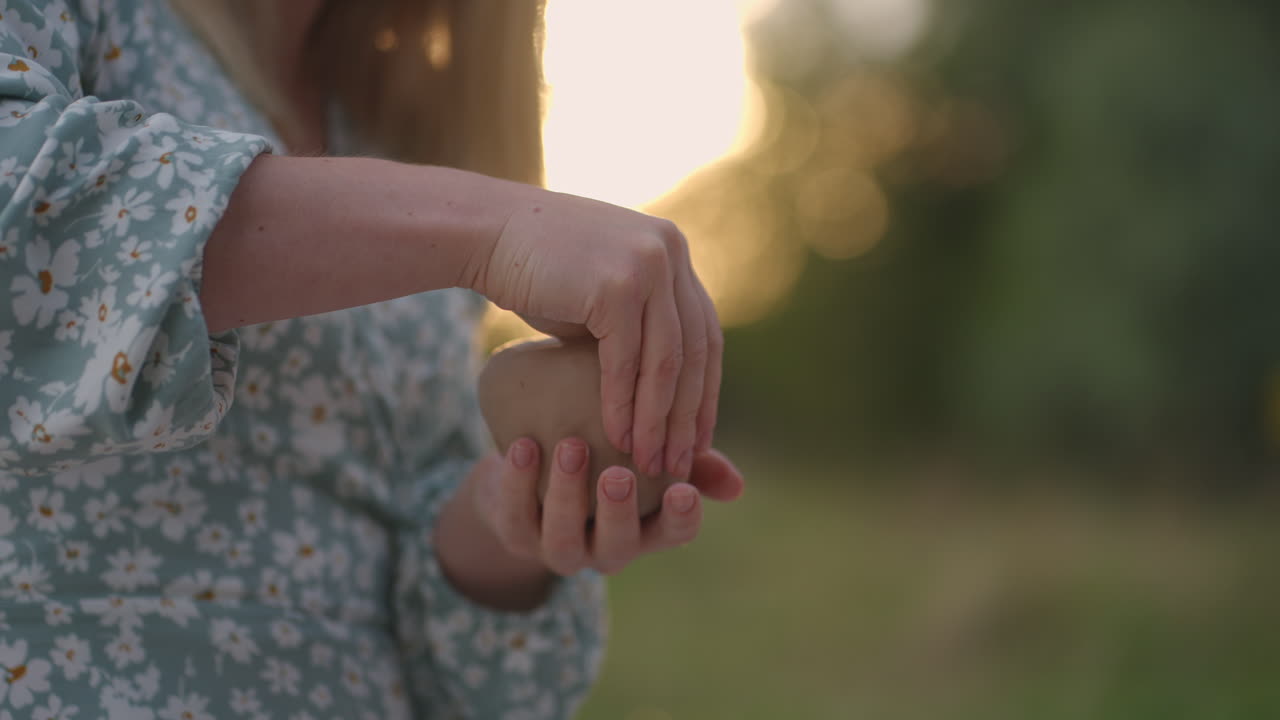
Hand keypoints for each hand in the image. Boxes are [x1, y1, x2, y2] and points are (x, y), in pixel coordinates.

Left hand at [470, 437, 743, 576]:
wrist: (532, 469)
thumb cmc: (606, 453)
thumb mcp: (647, 455)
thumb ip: (689, 461)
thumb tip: (737, 484)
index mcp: (645, 530)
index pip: (672, 534)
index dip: (680, 519)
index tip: (683, 492)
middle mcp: (605, 548)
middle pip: (617, 543)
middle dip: (618, 512)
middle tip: (618, 474)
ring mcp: (558, 546)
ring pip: (563, 536)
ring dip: (566, 493)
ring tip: (570, 447)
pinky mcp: (515, 534)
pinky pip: (514, 516)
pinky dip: (516, 483)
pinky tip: (523, 446)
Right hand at [471, 189, 722, 479]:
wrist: (484, 234)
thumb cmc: (535, 271)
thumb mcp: (602, 296)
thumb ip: (638, 327)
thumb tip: (663, 385)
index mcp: (672, 250)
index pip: (705, 333)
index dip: (705, 391)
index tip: (697, 438)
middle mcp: (670, 251)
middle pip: (695, 350)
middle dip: (689, 415)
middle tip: (681, 464)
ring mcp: (647, 264)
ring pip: (666, 362)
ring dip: (659, 420)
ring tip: (651, 463)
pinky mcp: (617, 285)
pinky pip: (627, 360)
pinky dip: (624, 405)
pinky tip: (619, 439)